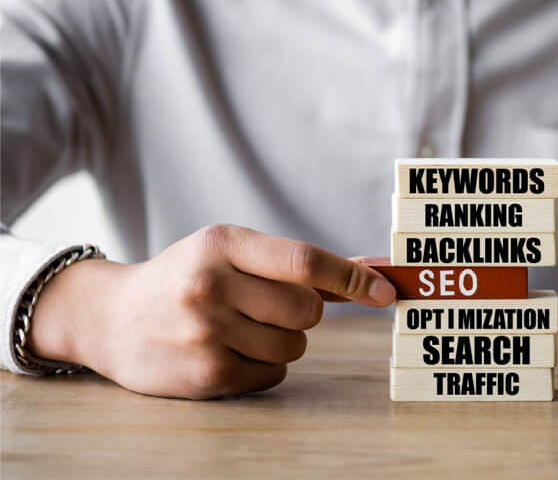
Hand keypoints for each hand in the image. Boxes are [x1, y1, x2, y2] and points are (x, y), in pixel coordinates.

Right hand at [26, 224, 395, 398]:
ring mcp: (206, 332)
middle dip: (306, 312)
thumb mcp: (229, 253)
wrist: (110, 318)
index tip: (385, 292)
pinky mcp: (205, 374)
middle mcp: (211, 285)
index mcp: (222, 243)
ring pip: (295, 346)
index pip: (304, 262)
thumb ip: (294, 263)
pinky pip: (273, 374)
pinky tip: (228, 350)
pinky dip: (264, 365)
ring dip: (284, 340)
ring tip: (241, 328)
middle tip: (271, 306)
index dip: (352, 278)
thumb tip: (371, 272)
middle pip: (307, 309)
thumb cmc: (187, 278)